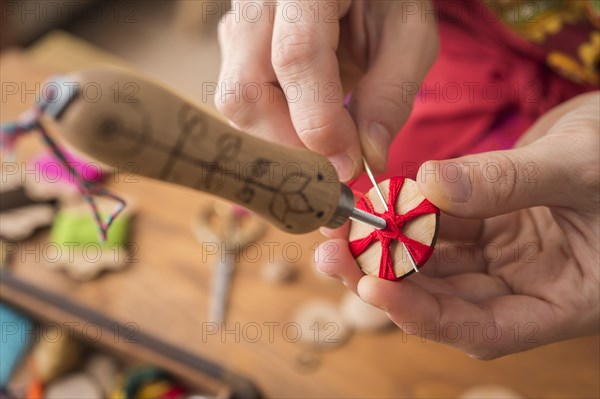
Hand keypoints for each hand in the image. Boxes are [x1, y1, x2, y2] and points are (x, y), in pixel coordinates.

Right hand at [216, 0, 437, 179]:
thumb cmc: (384, 1)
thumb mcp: (408, 36)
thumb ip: (391, 93)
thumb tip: (369, 158)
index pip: (296, 55)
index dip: (319, 121)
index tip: (349, 166)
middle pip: (248, 90)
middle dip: (290, 146)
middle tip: (334, 174)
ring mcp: (238, 25)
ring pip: (236, 105)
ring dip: (281, 144)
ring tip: (325, 156)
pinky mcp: (234, 51)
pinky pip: (241, 107)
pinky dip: (274, 134)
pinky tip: (306, 139)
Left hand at [316, 92, 599, 358]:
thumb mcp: (581, 168)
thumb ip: (508, 180)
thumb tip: (430, 184)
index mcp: (563, 299)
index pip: (485, 328)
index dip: (426, 315)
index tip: (374, 289)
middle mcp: (527, 285)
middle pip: (446, 298)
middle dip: (387, 279)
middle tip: (335, 256)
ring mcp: (506, 255)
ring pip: (435, 262)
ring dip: (386, 248)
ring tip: (341, 231)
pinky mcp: (490, 224)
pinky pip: (440, 226)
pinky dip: (408, 216)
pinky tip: (376, 203)